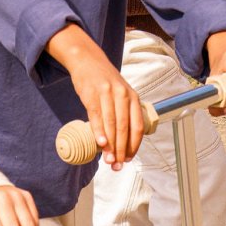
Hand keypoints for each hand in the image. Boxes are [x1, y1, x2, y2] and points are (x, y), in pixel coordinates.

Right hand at [47, 25, 142, 167]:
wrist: (87, 60)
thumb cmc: (105, 82)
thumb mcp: (121, 94)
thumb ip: (124, 114)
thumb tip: (121, 142)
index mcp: (133, 98)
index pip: (137, 127)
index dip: (133, 145)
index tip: (127, 159)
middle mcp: (123, 95)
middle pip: (125, 128)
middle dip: (121, 150)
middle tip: (117, 165)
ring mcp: (107, 94)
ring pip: (111, 124)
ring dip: (110, 145)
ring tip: (108, 160)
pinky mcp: (92, 94)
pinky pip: (97, 116)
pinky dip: (99, 131)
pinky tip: (100, 143)